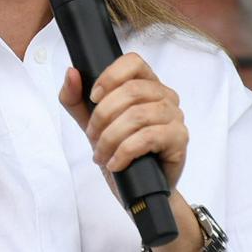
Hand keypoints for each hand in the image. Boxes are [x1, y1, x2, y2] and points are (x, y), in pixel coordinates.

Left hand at [58, 53, 187, 191]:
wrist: (138, 189)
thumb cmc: (119, 150)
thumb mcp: (91, 123)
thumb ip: (75, 98)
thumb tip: (71, 72)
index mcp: (146, 83)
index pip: (133, 61)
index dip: (110, 77)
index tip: (93, 98)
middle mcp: (165, 95)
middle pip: (131, 90)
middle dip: (103, 116)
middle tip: (92, 136)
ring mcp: (175, 116)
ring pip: (138, 115)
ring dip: (111, 137)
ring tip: (101, 154)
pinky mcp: (179, 138)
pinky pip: (148, 137)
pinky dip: (124, 151)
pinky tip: (115, 163)